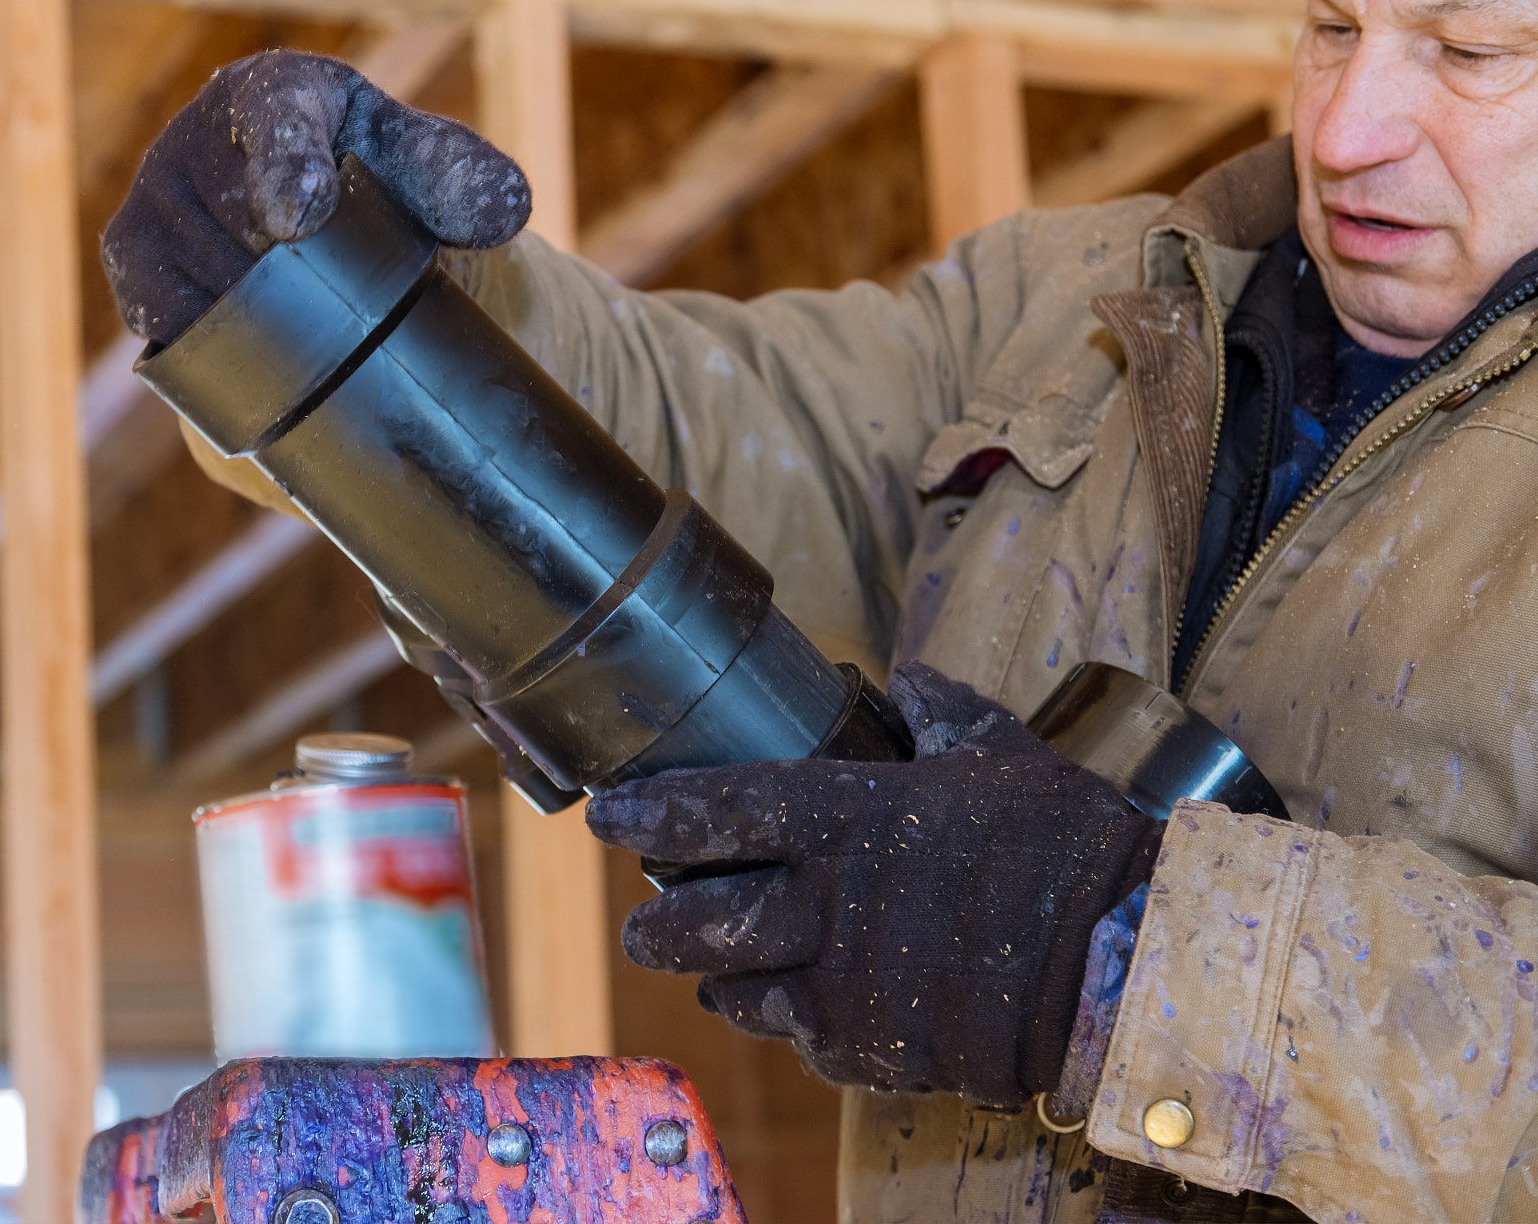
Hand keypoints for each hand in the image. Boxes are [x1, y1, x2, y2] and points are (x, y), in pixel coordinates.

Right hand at [101, 49, 530, 344]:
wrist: (342, 250)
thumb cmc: (394, 199)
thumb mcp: (439, 183)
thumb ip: (467, 182)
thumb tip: (503, 208)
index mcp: (280, 88)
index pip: (275, 118)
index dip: (284, 166)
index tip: (298, 217)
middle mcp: (200, 129)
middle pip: (233, 221)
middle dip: (288, 273)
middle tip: (342, 299)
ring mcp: (156, 192)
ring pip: (195, 277)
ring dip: (253, 316)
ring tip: (307, 322)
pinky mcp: (133, 253)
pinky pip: (161, 314)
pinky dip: (210, 342)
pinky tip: (252, 353)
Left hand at [586, 663, 1163, 1104]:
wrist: (1126, 961)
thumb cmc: (1066, 847)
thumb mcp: (1003, 756)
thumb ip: (942, 715)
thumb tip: (914, 680)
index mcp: (849, 818)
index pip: (719, 812)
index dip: (651, 814)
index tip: (606, 817)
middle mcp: (829, 904)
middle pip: (694, 921)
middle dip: (656, 923)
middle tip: (645, 920)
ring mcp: (844, 986)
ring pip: (735, 991)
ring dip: (722, 978)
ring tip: (723, 967)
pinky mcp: (869, 1051)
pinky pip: (803, 1040)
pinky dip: (798, 1023)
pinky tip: (815, 1004)